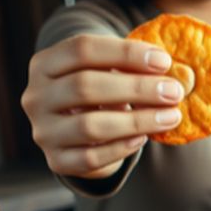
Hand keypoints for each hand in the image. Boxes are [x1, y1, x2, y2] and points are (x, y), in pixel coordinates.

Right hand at [21, 34, 184, 178]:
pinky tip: (145, 137)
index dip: (126, 53)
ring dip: (138, 120)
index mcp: (45, 64)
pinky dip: (122, 147)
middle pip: (85, 86)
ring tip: (171, 116)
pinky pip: (91, 158)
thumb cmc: (101, 90)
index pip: (82, 49)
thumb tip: (174, 72)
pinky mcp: (57, 160)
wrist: (79, 131)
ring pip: (89, 126)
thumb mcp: (110, 71)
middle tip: (174, 91)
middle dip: (137, 88)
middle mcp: (35, 97)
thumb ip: (133, 66)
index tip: (164, 61)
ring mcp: (43, 131)